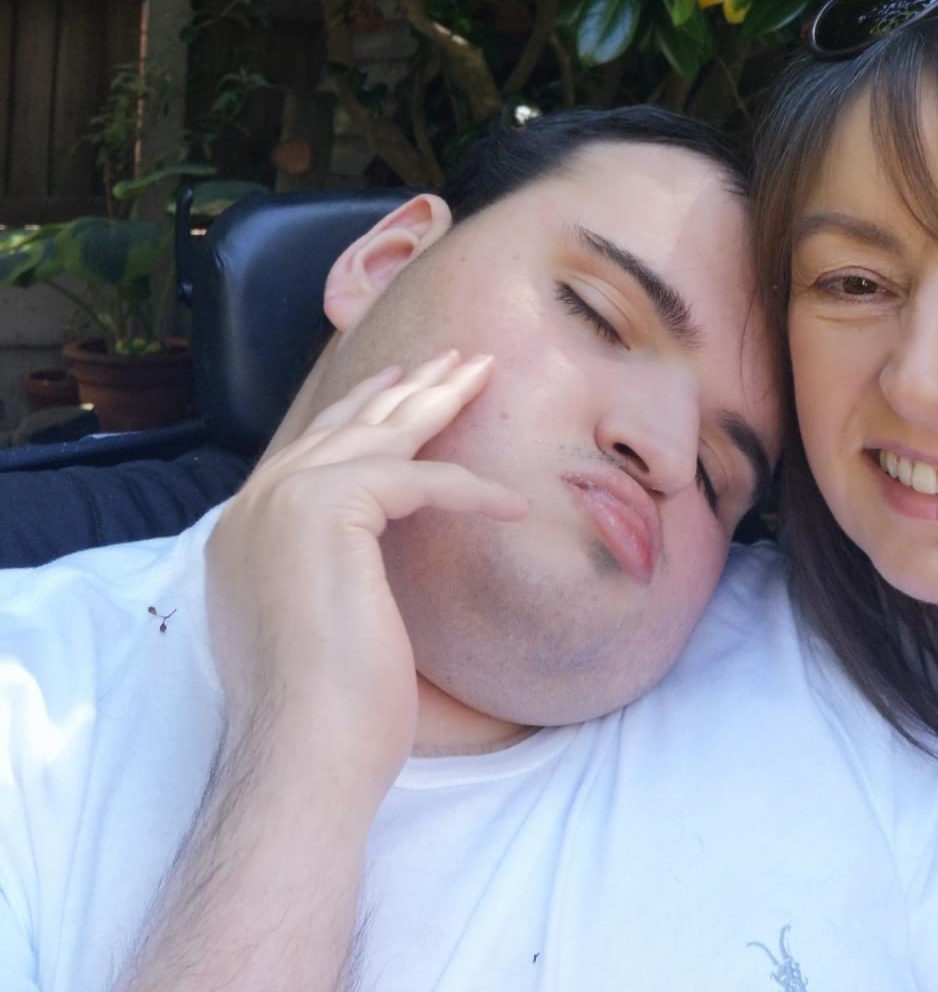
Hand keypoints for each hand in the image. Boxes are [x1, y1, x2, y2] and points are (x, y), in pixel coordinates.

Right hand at [204, 350, 527, 801]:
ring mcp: (280, 503)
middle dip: (405, 388)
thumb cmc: (331, 715)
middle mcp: (253, 507)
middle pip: (345, 428)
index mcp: (247, 531)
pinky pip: (417, 481)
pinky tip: (515, 504)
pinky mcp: (324, 511)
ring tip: (482, 374)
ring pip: (376, 435)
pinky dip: (469, 490)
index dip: (365, 413)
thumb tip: (378, 552)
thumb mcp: (329, 619)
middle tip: (455, 357)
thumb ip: (337, 566)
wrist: (307, 755)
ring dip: (436, 400)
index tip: (407, 387)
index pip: (313, 451)